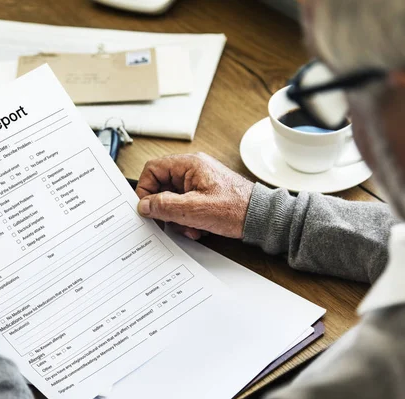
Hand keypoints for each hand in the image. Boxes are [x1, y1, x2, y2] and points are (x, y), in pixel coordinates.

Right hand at [136, 153, 253, 239]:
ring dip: (177, 218)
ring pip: (173, 199)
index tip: (147, 208)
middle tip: (171, 222)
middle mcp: (193, 170)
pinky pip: (185, 205)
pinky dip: (188, 219)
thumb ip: (165, 206)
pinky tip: (198, 228)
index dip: (145, 189)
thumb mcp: (194, 210)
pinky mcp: (205, 194)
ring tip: (190, 228)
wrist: (261, 218)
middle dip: (165, 209)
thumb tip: (144, 205)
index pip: (152, 169)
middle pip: (162, 187)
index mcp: (189, 164)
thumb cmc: (237, 208)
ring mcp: (199, 182)